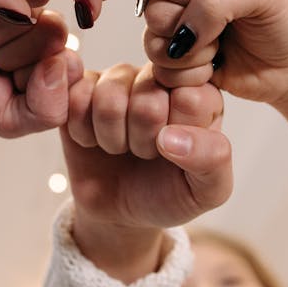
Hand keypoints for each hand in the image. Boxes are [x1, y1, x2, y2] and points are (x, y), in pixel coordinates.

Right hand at [0, 0, 81, 137]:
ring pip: (27, 10)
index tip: (4, 82)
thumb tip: (62, 62)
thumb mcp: (5, 119)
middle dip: (8, 54)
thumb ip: (46, 111)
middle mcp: (46, 23)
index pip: (69, 64)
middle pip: (51, 33)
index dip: (31, 78)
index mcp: (58, 58)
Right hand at [61, 64, 229, 281]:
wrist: (120, 210)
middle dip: (142, 141)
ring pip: (108, 97)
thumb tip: (172, 136)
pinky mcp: (83, 85)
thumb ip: (212, 159)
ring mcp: (120, 77)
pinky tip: (93, 139)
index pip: (190, 99)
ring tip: (120, 146)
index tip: (174, 151)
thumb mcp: (206, 190)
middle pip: (147, 99)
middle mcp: (161, 76)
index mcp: (201, 94)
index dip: (175, 135)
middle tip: (146, 152)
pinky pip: (74, 96)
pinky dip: (81, 131)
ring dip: (111, 137)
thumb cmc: (169, 193)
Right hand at [143, 0, 287, 104]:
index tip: (224, 3)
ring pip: (152, 44)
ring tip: (220, 49)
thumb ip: (214, 1)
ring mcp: (172, 30)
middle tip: (224, 30)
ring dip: (193, 56)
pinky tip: (214, 68)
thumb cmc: (282, 21)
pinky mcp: (174, 63)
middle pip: (153, 11)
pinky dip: (191, 76)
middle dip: (192, 28)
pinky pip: (161, 72)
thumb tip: (180, 35)